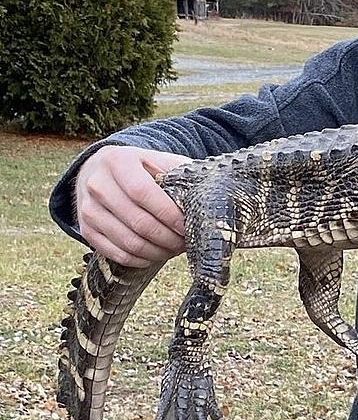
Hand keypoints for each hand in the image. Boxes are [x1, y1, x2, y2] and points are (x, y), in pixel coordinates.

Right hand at [75, 146, 189, 266]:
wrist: (98, 170)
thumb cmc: (139, 167)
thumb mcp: (158, 160)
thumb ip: (180, 172)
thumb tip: (209, 196)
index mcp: (118, 162)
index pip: (144, 193)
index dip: (169, 215)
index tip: (188, 226)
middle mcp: (97, 185)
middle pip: (138, 222)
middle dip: (168, 238)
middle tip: (187, 243)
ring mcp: (88, 210)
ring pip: (128, 242)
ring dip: (157, 252)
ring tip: (175, 249)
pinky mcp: (86, 230)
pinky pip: (116, 254)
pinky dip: (141, 259)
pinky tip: (156, 255)